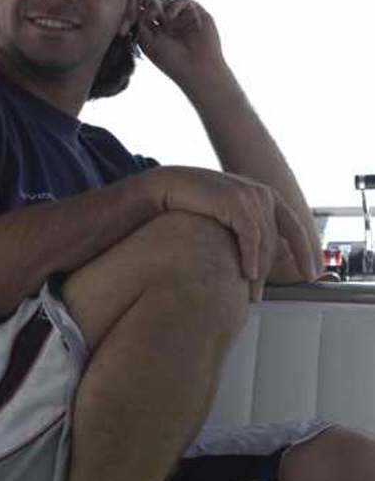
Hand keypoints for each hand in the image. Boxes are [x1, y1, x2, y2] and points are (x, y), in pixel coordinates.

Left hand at [136, 0, 223, 86]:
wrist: (196, 67)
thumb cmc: (171, 61)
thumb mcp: (147, 44)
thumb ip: (139, 25)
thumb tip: (135, 7)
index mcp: (154, 31)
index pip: (142, 13)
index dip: (136, 8)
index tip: (131, 8)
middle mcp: (166, 22)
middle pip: (152, 3)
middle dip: (146, 6)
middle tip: (146, 15)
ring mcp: (180, 16)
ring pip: (165, 0)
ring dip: (158, 6)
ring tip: (158, 19)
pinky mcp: (194, 12)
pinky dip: (174, 5)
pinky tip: (170, 17)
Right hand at [144, 166, 317, 301]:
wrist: (169, 185)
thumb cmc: (196, 204)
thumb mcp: (230, 216)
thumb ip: (250, 230)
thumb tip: (270, 260)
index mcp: (267, 195)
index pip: (295, 227)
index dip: (307, 252)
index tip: (312, 274)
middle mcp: (263, 193)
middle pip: (278, 240)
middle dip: (271, 271)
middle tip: (260, 295)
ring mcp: (251, 195)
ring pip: (265, 242)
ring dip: (259, 271)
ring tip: (252, 292)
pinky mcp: (236, 201)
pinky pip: (251, 237)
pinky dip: (251, 258)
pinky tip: (247, 274)